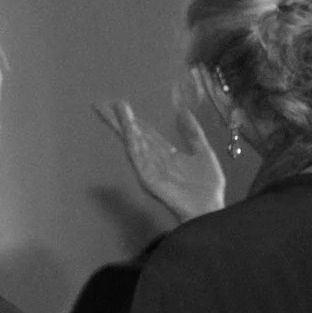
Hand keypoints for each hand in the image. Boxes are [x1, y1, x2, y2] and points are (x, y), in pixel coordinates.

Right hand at [95, 72, 225, 222]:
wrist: (209, 208)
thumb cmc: (207, 186)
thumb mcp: (203, 152)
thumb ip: (192, 133)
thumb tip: (182, 111)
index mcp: (165, 153)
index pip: (145, 132)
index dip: (133, 119)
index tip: (120, 104)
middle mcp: (153, 159)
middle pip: (134, 135)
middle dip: (120, 120)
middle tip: (102, 103)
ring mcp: (149, 168)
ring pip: (134, 143)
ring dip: (125, 126)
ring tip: (115, 108)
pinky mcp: (148, 178)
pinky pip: (139, 158)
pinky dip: (133, 143)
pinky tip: (128, 130)